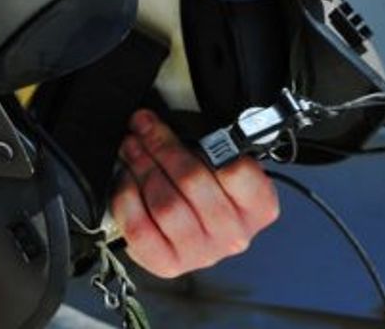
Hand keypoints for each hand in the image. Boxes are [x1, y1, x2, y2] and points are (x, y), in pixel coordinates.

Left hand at [110, 110, 279, 277]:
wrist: (193, 228)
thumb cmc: (207, 185)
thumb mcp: (218, 158)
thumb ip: (207, 141)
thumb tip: (169, 120)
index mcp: (257, 206)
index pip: (237, 170)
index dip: (204, 143)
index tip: (182, 124)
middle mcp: (234, 235)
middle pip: (192, 181)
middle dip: (160, 146)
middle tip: (142, 126)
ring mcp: (202, 253)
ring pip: (166, 204)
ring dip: (142, 167)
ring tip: (131, 147)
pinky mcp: (169, 264)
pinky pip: (141, 229)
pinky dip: (128, 199)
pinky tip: (127, 180)